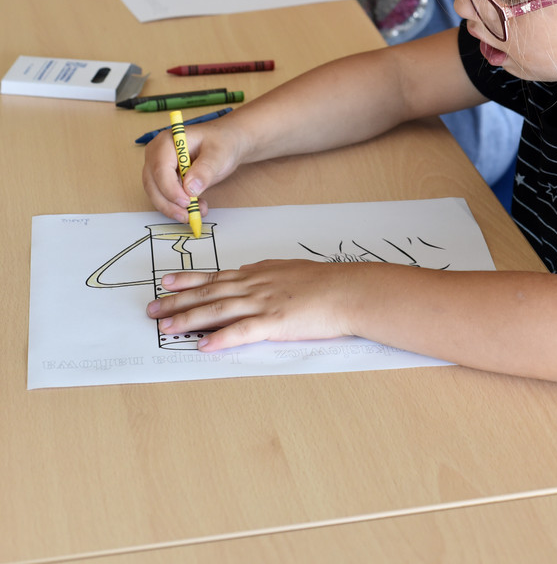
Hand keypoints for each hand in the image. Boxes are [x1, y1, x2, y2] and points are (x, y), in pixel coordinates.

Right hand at [142, 115, 247, 221]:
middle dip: (169, 203)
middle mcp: (157, 154)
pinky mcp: (165, 180)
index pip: (160, 168)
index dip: (170, 188)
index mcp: (167, 142)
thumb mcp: (218, 154)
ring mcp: (159, 167)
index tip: (186, 201)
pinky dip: (179, 207)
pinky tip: (197, 207)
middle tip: (188, 215)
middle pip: (153, 184)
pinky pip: (166, 197)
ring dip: (174, 208)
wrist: (227, 144)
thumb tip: (190, 189)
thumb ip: (205, 170)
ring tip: (197, 211)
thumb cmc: (221, 142)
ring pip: (157, 194)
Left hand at [145, 258, 354, 349]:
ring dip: (189, 319)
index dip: (188, 281)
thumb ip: (264, 273)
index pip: (215, 277)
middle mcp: (254, 285)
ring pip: (217, 310)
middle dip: (177, 301)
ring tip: (165, 327)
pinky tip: (203, 346)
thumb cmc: (323, 281)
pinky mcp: (274, 323)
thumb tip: (245, 272)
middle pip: (208, 293)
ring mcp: (262, 303)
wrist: (346, 290)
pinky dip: (220, 338)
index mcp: (257, 273)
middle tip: (151, 309)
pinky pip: (242, 331)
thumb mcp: (287, 269)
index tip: (165, 282)